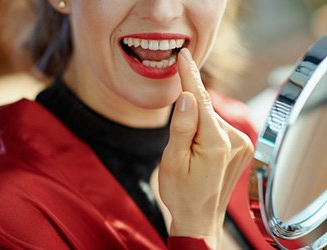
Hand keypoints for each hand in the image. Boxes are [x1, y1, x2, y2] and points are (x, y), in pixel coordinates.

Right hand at [158, 48, 252, 248]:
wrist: (199, 218)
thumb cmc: (182, 192)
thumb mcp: (172, 160)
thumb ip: (181, 126)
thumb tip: (187, 96)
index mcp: (215, 143)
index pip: (201, 100)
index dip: (189, 76)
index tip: (183, 56)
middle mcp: (235, 140)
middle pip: (205, 110)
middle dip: (188, 113)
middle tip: (178, 141)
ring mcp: (242, 145)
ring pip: (211, 119)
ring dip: (197, 125)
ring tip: (188, 153)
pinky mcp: (242, 148)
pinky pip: (218, 128)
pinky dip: (205, 130)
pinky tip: (199, 150)